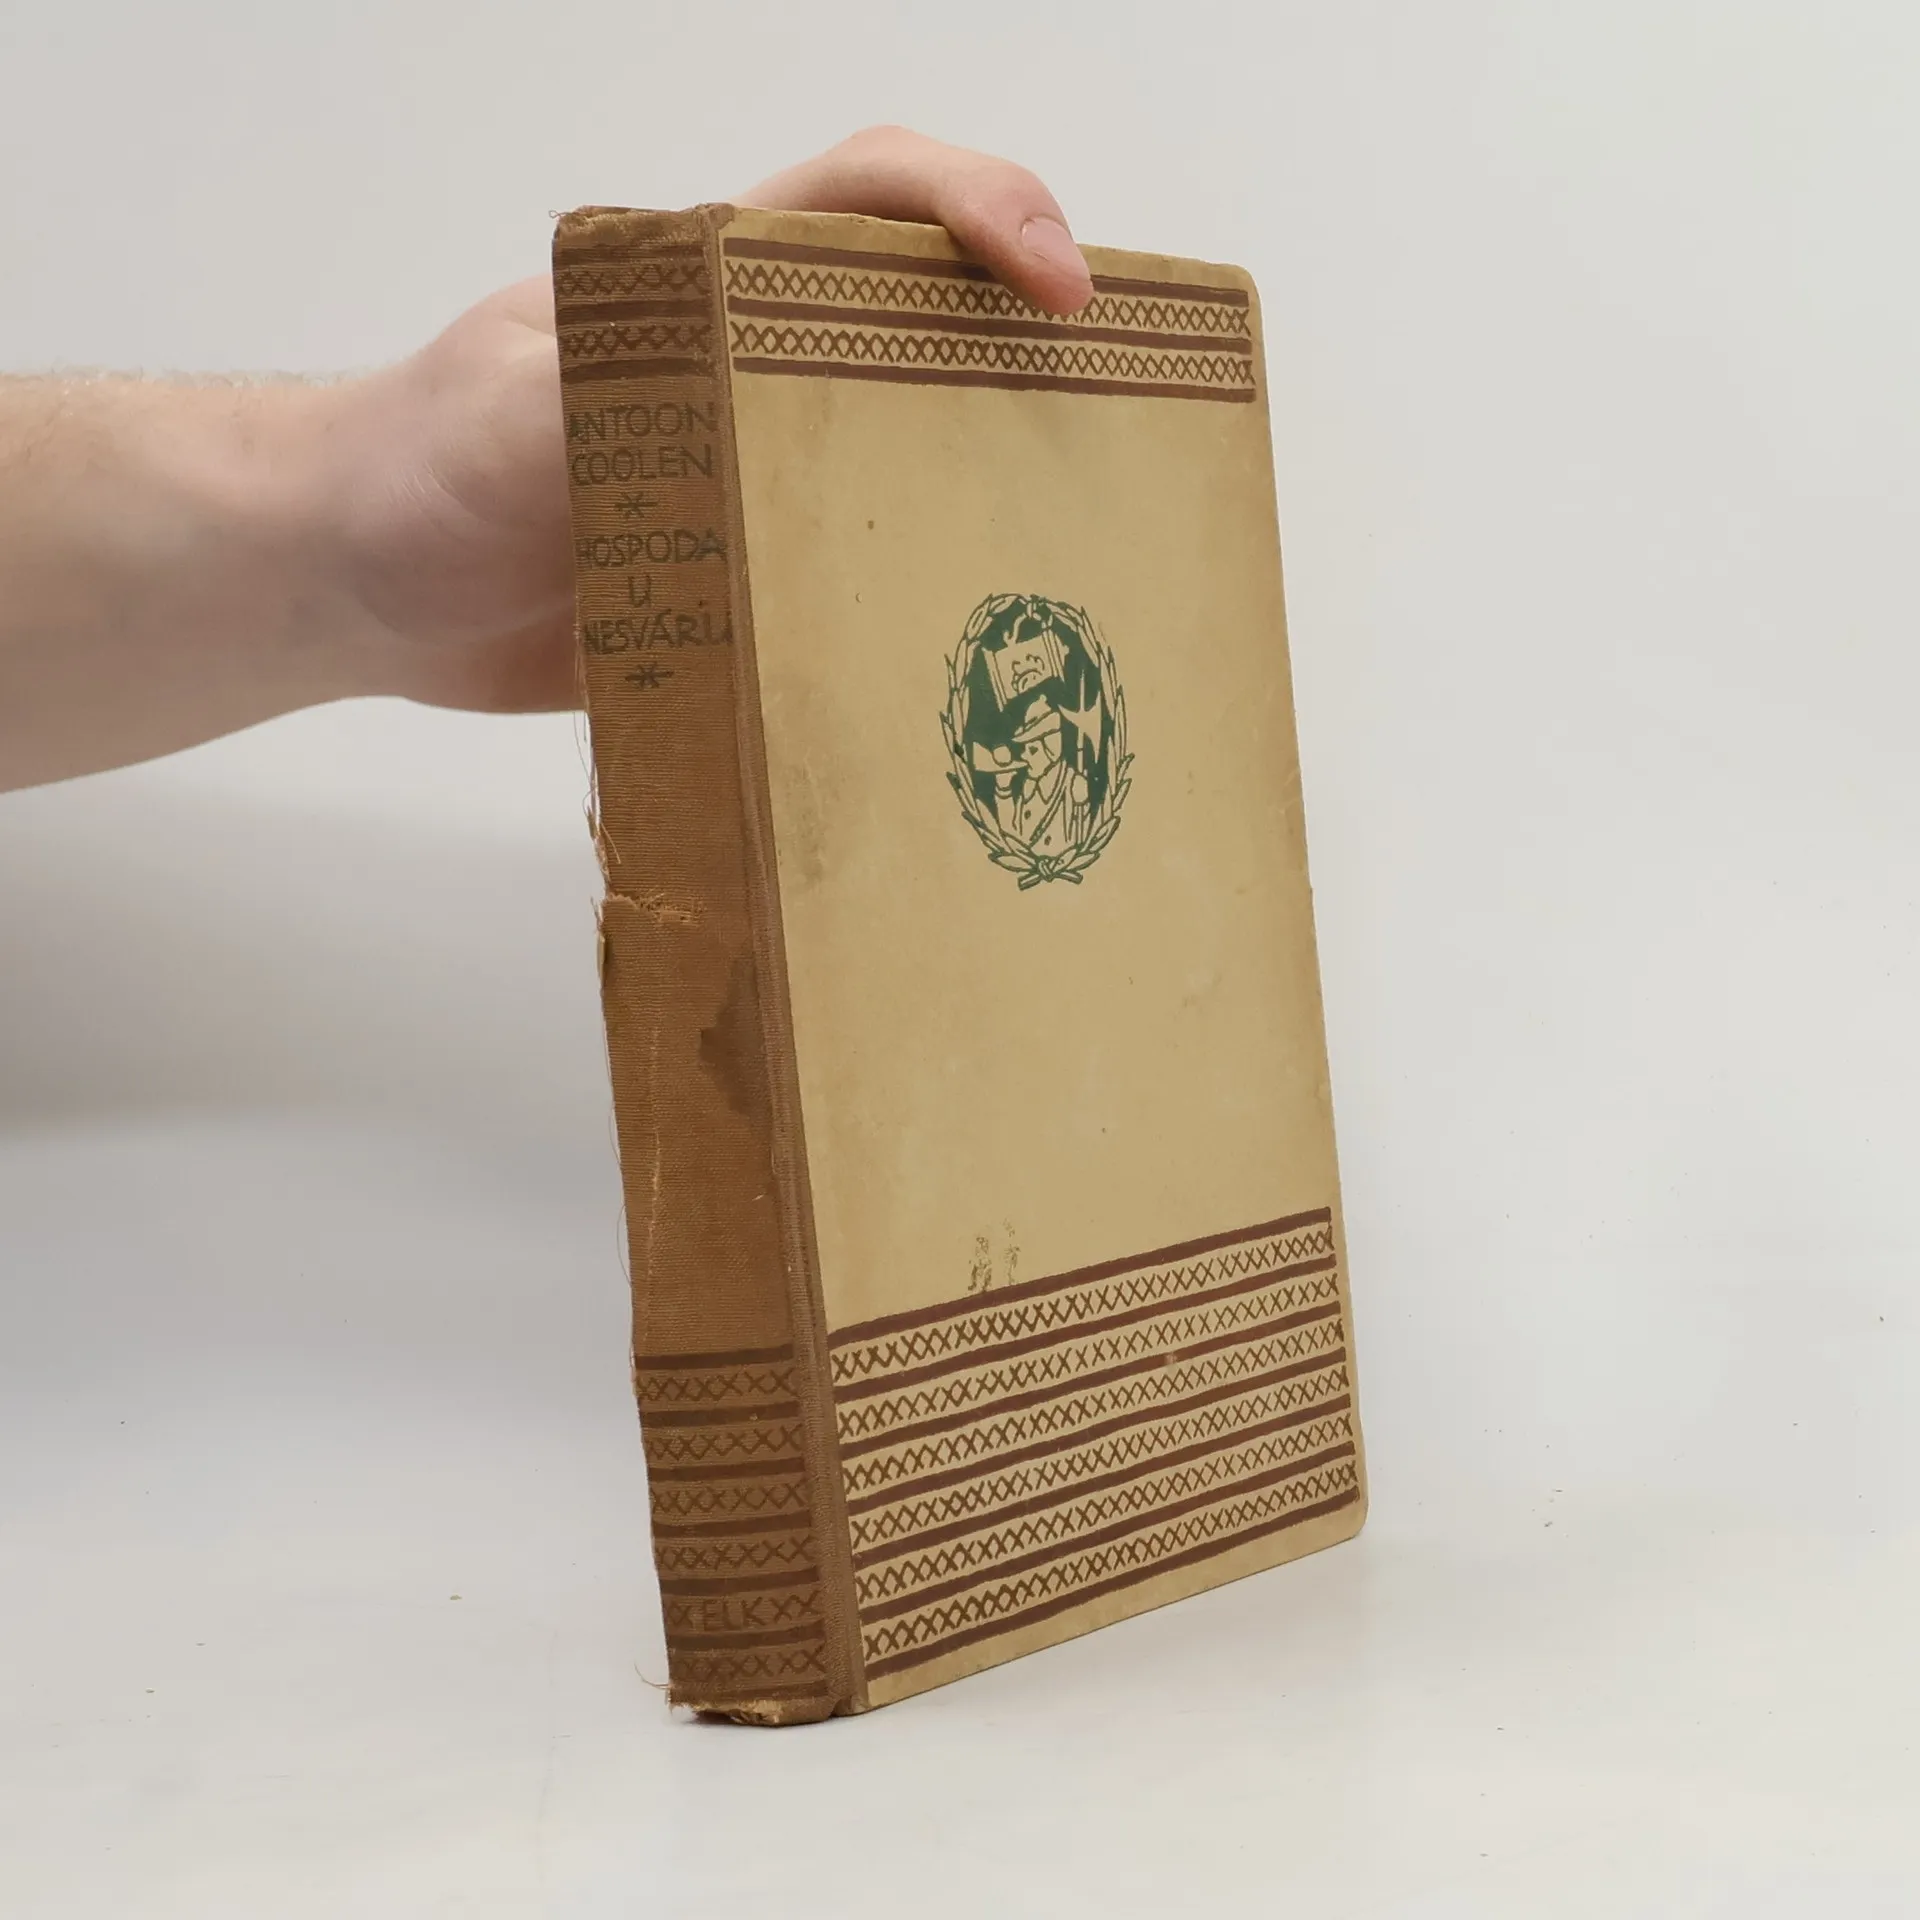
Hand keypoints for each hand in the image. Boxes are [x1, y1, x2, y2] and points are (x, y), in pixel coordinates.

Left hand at [323, 128, 1092, 715]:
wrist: (360, 590)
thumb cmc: (413, 467)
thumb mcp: (510, 411)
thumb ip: (623, 398)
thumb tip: (742, 423)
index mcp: (709, 294)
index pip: (868, 200)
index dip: (979, 211)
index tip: (1058, 290)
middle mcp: (754, 380)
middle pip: (930, 330)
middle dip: (1037, 357)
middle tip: (1127, 435)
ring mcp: (758, 486)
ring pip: (913, 464)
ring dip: (998, 496)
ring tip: (1082, 563)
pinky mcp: (749, 587)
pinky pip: (856, 587)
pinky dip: (920, 616)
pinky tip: (968, 671)